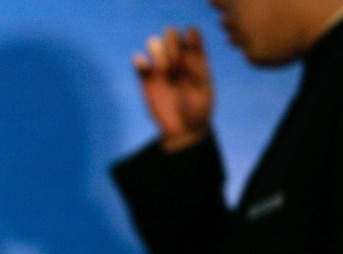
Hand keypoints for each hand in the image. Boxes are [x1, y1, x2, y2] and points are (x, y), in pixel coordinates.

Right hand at [132, 27, 212, 151]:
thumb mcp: (204, 89)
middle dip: (171, 44)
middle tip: (176, 63)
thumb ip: (196, 68)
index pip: (191, 34)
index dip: (189, 39)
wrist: (183, 131)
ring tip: (163, 69)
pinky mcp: (145, 79)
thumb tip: (183, 52)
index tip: (189, 55)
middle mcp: (177, 58)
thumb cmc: (199, 109)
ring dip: (157, 51)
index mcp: (195, 58)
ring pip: (153, 43)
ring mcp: (160, 67)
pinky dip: (139, 60)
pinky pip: (138, 61)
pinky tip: (146, 67)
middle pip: (170, 34)